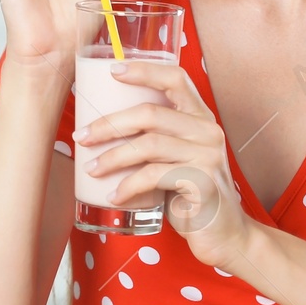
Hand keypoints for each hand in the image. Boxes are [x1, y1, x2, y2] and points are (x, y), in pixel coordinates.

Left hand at [73, 60, 253, 271]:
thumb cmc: (190, 194)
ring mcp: (208, 156)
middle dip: (109, 124)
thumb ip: (154, 139)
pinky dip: (129, 185)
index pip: (176, 78)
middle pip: (150, 113)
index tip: (112, 70)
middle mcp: (208, 130)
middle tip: (81, 137)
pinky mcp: (203, 183)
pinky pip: (155, 176)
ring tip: (91, 169)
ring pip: (149, 144)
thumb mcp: (175, 158)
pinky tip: (114, 195)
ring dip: (112, 157)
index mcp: (200, 117)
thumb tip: (101, 128)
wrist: (224, 234)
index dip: (144, 70)